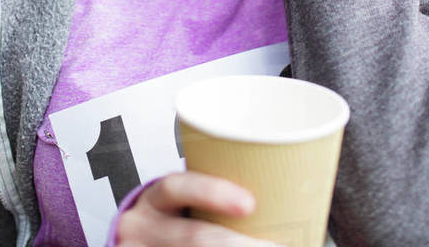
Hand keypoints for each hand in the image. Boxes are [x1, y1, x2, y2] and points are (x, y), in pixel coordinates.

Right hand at [115, 171, 280, 246]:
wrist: (141, 244)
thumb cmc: (177, 220)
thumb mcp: (184, 203)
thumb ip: (217, 199)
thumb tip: (288, 194)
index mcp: (155, 199)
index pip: (177, 187)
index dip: (212, 192)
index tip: (250, 204)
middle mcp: (140, 227)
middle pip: (193, 237)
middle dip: (239, 245)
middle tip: (274, 246)